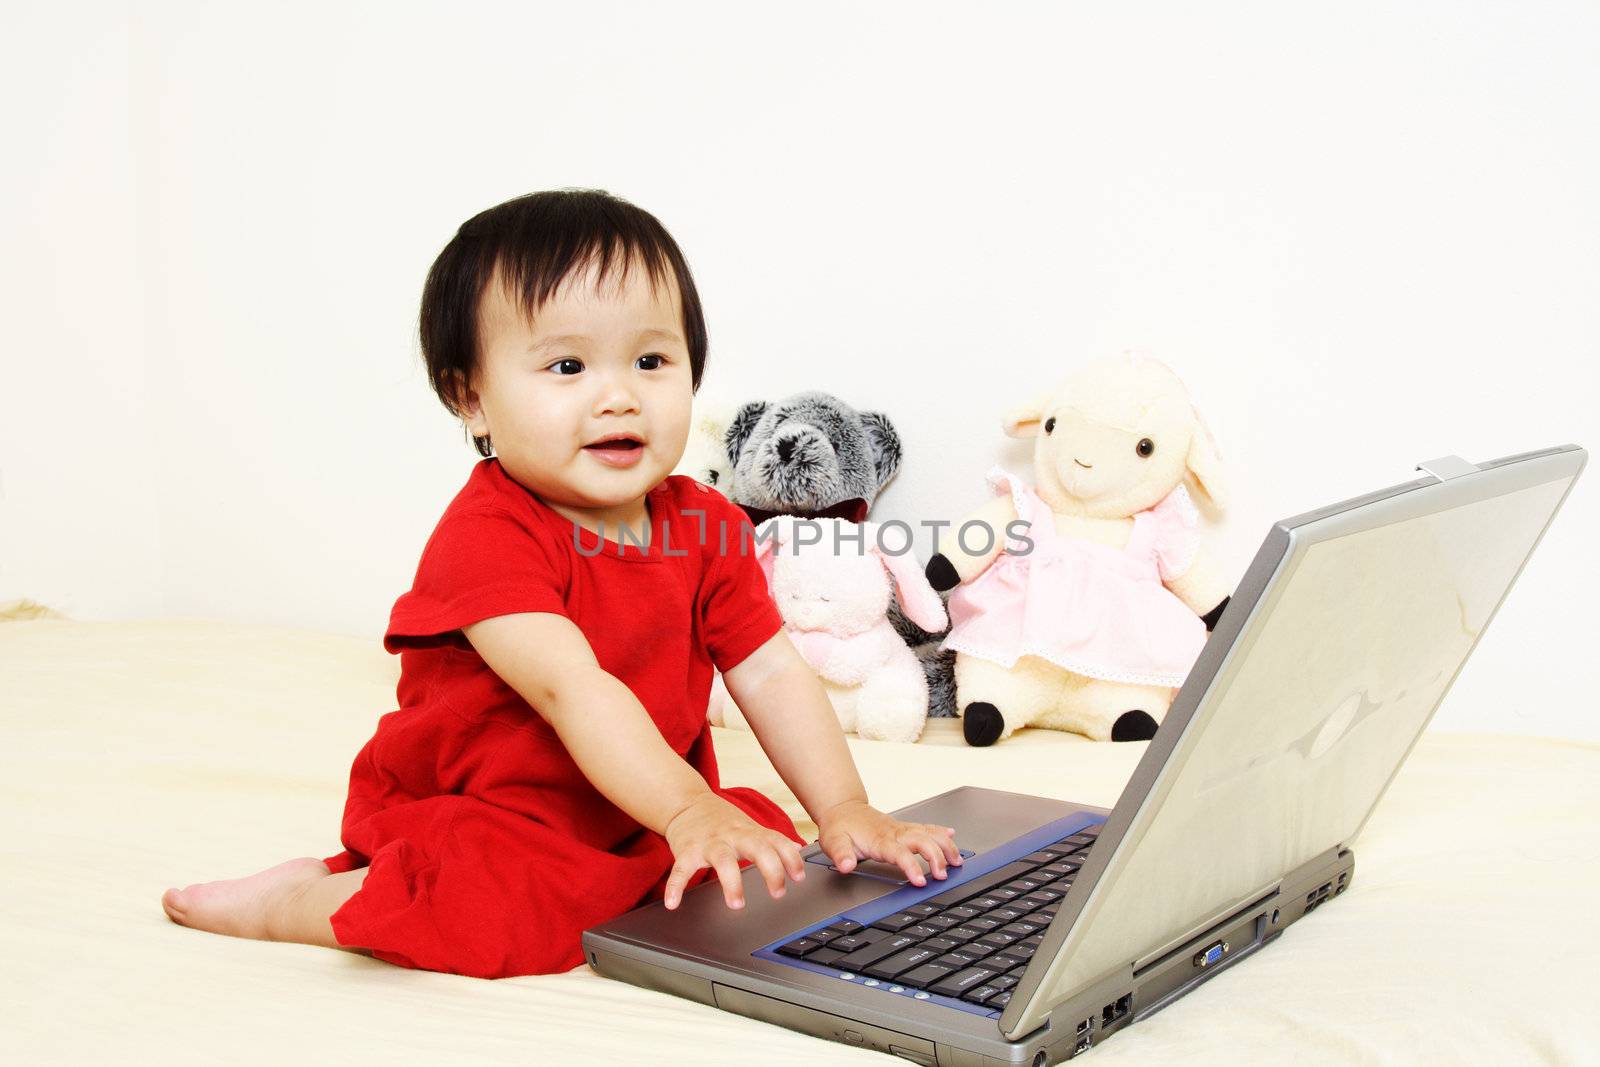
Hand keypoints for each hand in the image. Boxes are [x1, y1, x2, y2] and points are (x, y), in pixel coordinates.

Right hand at [662, 793, 806, 910]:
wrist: (685, 802)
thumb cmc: (721, 820)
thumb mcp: (749, 827)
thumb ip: (772, 840)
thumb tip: (798, 848)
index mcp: (750, 832)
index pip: (776, 841)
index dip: (791, 858)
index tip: (799, 877)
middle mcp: (732, 835)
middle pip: (757, 848)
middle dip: (770, 869)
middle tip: (778, 893)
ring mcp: (709, 843)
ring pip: (723, 860)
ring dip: (731, 882)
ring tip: (737, 904)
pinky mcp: (686, 851)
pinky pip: (681, 870)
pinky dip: (675, 886)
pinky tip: (674, 903)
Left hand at [815, 800, 962, 886]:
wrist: (842, 808)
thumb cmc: (840, 825)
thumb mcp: (833, 842)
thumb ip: (841, 855)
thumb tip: (846, 866)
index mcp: (879, 840)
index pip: (900, 854)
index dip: (911, 866)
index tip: (920, 881)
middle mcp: (894, 832)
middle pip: (922, 841)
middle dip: (936, 857)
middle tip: (943, 875)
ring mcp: (901, 828)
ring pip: (929, 833)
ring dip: (945, 845)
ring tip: (957, 860)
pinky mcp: (903, 827)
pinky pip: (925, 827)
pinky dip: (940, 831)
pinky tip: (951, 835)